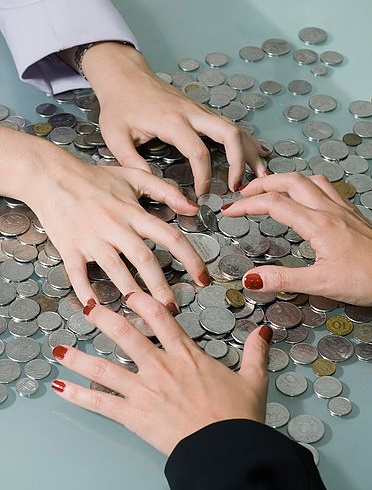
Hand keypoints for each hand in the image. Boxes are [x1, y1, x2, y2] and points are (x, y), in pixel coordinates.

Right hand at [24, 144, 208, 306]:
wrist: (51, 176)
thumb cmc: (94, 178)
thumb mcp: (134, 176)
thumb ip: (166, 191)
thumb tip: (194, 207)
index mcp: (134, 213)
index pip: (170, 237)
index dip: (190, 259)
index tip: (202, 278)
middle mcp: (115, 227)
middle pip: (144, 259)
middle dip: (160, 287)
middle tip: (172, 309)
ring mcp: (91, 238)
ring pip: (115, 269)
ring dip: (130, 293)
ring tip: (143, 313)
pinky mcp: (69, 247)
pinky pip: (77, 273)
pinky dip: (85, 291)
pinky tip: (94, 309)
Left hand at [50, 292, 270, 455]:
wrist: (226, 451)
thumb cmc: (237, 417)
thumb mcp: (253, 380)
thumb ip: (256, 352)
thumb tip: (263, 331)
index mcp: (187, 355)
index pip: (161, 318)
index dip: (143, 302)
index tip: (130, 293)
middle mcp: (161, 367)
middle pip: (125, 335)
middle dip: (103, 319)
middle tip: (86, 307)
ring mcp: (145, 391)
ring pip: (105, 368)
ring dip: (79, 357)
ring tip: (59, 349)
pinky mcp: (134, 416)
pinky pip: (100, 404)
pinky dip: (78, 395)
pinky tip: (60, 387)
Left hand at [81, 43, 268, 195]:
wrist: (124, 75)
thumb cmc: (119, 105)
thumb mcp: (115, 135)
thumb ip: (132, 162)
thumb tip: (153, 184)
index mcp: (172, 121)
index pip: (198, 152)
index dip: (204, 177)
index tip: (201, 194)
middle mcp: (192, 113)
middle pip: (229, 134)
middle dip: (240, 162)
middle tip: (240, 186)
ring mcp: (200, 110)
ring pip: (236, 128)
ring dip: (251, 152)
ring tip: (262, 174)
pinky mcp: (203, 111)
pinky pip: (231, 125)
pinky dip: (247, 141)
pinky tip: (259, 153)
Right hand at [222, 173, 371, 306]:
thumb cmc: (368, 280)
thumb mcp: (320, 284)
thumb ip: (283, 279)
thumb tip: (251, 279)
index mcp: (318, 223)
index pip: (274, 204)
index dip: (247, 205)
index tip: (229, 211)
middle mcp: (329, 209)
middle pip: (289, 180)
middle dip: (262, 183)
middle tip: (243, 192)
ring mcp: (342, 208)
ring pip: (309, 178)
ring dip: (285, 179)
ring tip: (270, 189)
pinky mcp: (352, 213)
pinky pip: (326, 186)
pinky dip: (306, 184)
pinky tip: (305, 196)